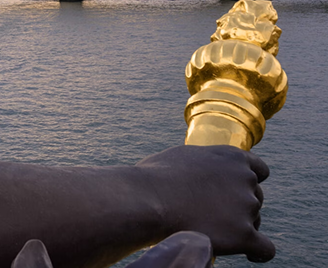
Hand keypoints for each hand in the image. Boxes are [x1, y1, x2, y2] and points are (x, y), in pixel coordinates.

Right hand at [137, 145, 274, 261]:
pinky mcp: (244, 234)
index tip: (235, 192)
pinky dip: (258, 252)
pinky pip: (265, 248)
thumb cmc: (153, 179)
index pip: (259, 170)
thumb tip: (200, 174)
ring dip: (239, 226)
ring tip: (211, 230)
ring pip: (254, 221)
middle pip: (255, 197)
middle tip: (213, 215)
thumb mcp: (182, 157)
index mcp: (231, 157)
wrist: (146, 200)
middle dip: (239, 206)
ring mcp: (247, 206)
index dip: (247, 183)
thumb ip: (203, 164)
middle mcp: (245, 178)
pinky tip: (250, 254)